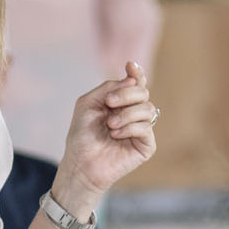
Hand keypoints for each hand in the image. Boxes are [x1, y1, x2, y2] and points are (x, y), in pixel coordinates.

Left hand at [54, 61, 156, 212]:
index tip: (130, 66)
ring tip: (110, 125)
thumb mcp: (88, 103)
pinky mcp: (146, 145)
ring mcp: (141, 129)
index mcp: (121, 102)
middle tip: (109, 103)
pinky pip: (146, 128)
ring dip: (126, 114)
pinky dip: (130, 128)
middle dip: (127, 94)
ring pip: (148, 109)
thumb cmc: (82, 135)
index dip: (137, 72)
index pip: (136, 83)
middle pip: (143, 92)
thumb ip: (108, 87)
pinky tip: (116, 135)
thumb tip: (133, 80)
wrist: (81, 163)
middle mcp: (133, 113)